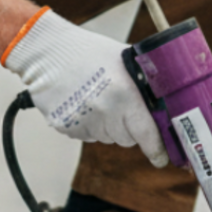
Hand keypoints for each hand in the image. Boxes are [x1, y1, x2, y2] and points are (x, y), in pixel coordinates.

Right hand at [4, 9, 168, 167]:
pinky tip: (82, 102)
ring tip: (97, 98)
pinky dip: (88, 124)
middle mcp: (105, 111)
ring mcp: (84, 122)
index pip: (146, 134)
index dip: (156, 149)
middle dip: (129, 128)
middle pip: (127, 139)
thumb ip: (144, 83)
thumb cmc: (89, 52)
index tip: (161, 159)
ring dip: (107, 125)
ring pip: (107, 138)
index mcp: (125, 94)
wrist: (48, 52)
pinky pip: (87, 135)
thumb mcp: (124, 60)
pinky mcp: (66, 128)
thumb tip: (163, 104)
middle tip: (120, 105)